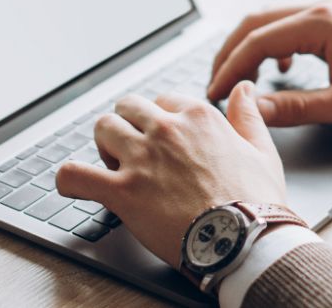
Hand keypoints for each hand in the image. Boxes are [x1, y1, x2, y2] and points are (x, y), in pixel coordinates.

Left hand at [54, 81, 285, 267]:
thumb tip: (244, 89)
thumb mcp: (262, 153)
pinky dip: (70, 179)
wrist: (245, 242)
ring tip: (114, 167)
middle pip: (127, 107)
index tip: (165, 142)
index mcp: (198, 117)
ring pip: (102, 128)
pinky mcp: (123, 191)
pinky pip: (75, 174)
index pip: (163, 101)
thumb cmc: (255, 203)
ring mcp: (142, 159)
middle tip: (138, 153)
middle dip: (128, 126)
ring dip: (104, 146)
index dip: (160, 121)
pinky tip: (76, 184)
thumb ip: (249, 117)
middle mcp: (166, 131)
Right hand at [207, 3, 331, 126]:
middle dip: (230, 54)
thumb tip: (253, 110)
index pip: (256, 40)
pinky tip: (278, 67)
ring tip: (237, 80)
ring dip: (248, 48)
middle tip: (214, 87)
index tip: (214, 95)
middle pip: (255, 22)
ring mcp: (328, 12)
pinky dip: (271, 44)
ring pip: (269, 21)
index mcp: (322, 22)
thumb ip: (295, 107)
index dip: (229, 69)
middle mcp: (321, 8)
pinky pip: (288, 25)